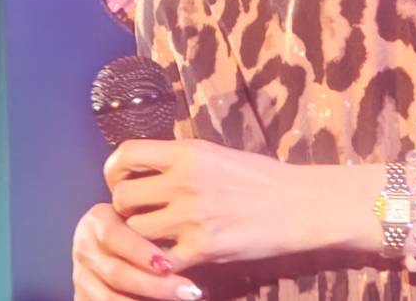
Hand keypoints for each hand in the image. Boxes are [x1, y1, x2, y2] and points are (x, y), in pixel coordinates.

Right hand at [72, 201, 204, 300]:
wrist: (121, 247)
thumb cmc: (143, 231)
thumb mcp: (144, 222)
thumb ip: (157, 230)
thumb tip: (180, 254)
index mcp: (97, 221)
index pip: (113, 236)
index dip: (140, 252)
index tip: (170, 264)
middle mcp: (84, 248)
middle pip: (116, 273)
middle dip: (155, 285)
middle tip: (189, 291)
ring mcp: (81, 277)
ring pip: (110, 298)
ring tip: (182, 299)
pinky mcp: (83, 298)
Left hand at [103, 138, 316, 271]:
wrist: (300, 205)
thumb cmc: (261, 178)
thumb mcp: (215, 154)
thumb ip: (180, 160)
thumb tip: (148, 167)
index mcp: (186, 152)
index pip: (126, 154)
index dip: (114, 170)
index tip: (119, 180)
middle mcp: (183, 180)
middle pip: (122, 197)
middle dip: (124, 208)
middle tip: (138, 215)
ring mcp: (191, 216)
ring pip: (136, 231)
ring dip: (140, 237)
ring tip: (156, 238)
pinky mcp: (202, 249)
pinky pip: (162, 261)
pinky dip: (162, 264)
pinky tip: (172, 260)